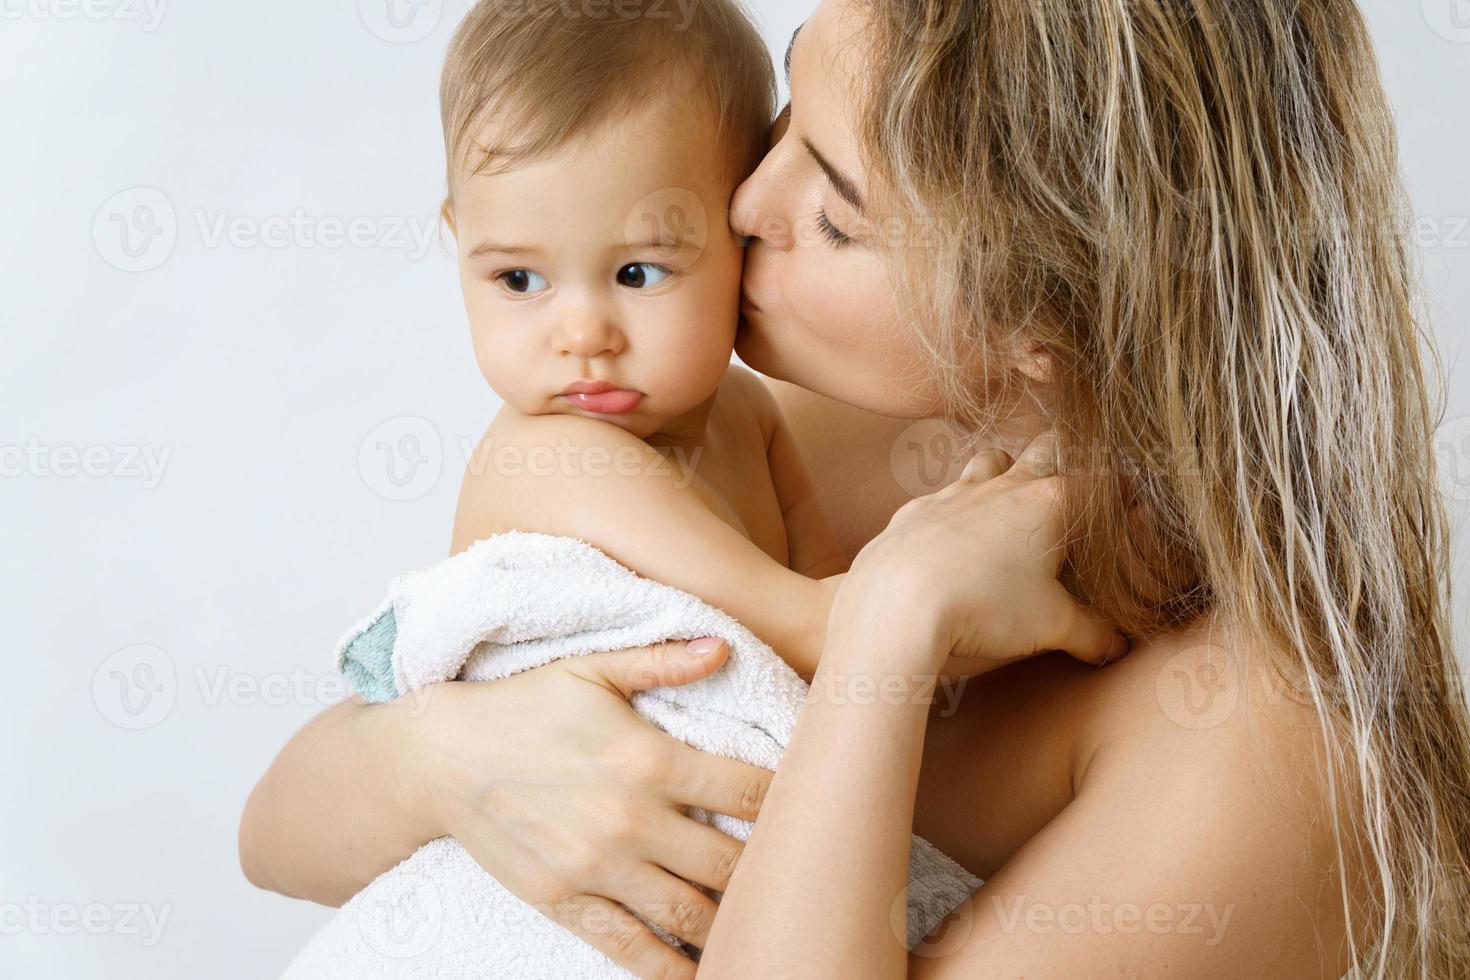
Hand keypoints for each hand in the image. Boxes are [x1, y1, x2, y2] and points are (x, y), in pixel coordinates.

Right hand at [404, 639, 765, 979]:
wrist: (439, 757)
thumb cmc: (522, 705)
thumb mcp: (591, 669)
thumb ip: (663, 661)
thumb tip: (725, 645)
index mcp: (648, 759)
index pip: (747, 791)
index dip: (789, 801)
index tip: (810, 807)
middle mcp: (630, 819)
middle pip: (731, 862)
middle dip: (769, 868)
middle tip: (794, 870)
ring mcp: (597, 867)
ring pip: (691, 913)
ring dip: (732, 920)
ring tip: (759, 919)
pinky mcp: (564, 901)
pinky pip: (631, 948)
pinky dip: (672, 967)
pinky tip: (702, 969)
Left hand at [839, 431, 1127, 674]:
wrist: (897, 604)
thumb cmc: (984, 608)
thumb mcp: (1051, 626)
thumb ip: (1091, 633)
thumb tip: (1117, 646)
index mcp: (1049, 504)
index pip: (1099, 479)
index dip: (1118, 487)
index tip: (1128, 500)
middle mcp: (1003, 487)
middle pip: (1044, 449)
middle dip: (1064, 457)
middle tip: (1073, 481)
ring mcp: (954, 493)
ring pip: (990, 459)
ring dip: (1005, 470)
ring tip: (1011, 498)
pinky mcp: (914, 511)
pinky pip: (941, 493)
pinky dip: (955, 505)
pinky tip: (951, 533)